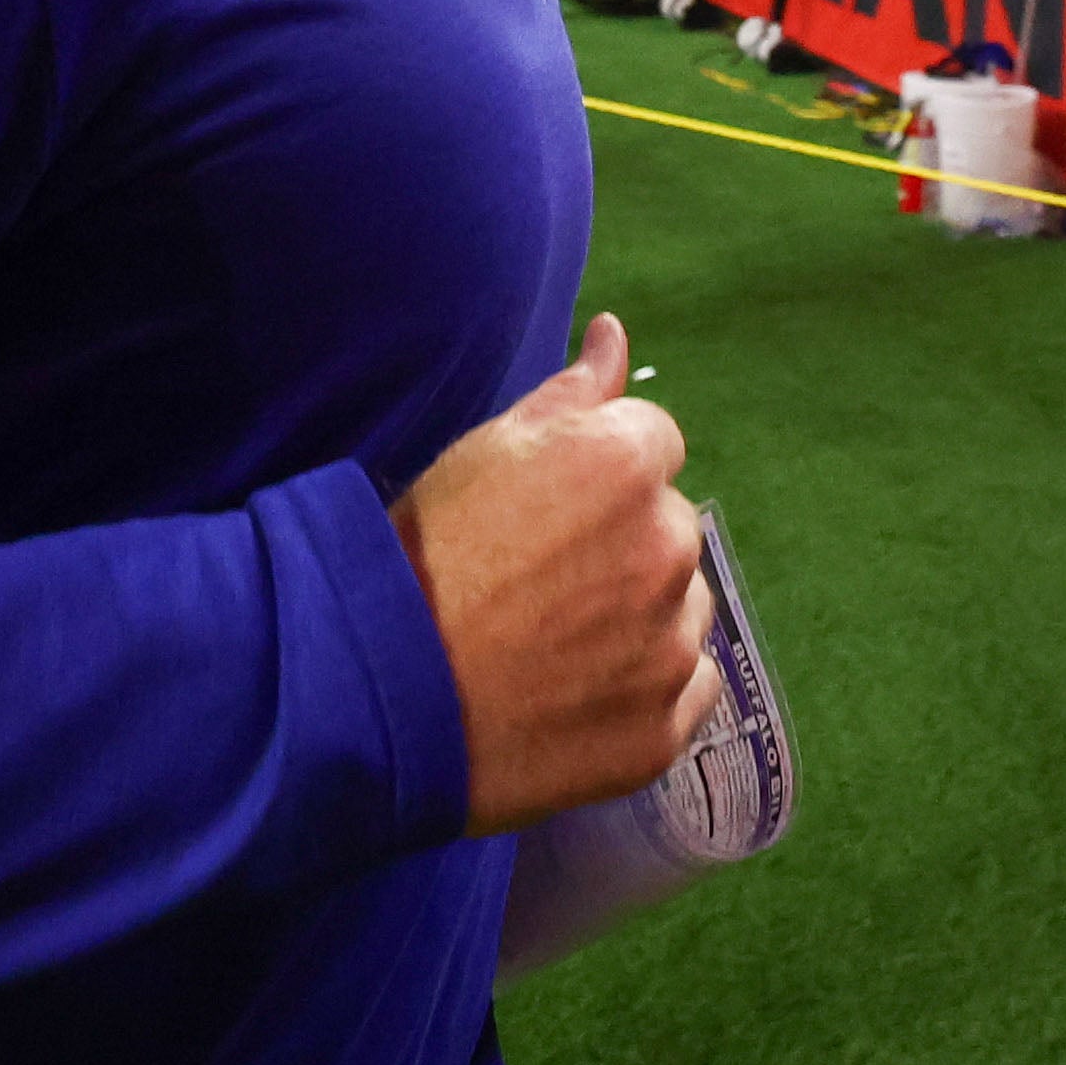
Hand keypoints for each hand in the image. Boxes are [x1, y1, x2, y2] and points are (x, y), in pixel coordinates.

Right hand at [394, 312, 719, 835]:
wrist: (377, 694)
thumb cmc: (422, 555)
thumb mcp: (484, 450)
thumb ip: (570, 392)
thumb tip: (615, 334)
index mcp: (625, 464)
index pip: (654, 441)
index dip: (598, 472)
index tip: (545, 511)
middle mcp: (667, 548)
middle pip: (670, 526)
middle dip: (625, 542)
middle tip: (542, 581)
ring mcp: (672, 647)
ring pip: (682, 610)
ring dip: (643, 617)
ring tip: (555, 643)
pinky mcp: (665, 730)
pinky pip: (688, 691)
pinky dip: (648, 689)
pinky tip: (580, 692)